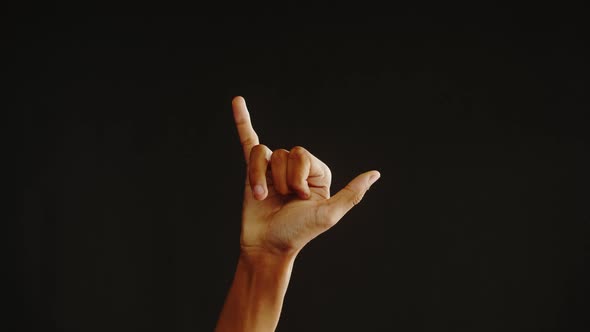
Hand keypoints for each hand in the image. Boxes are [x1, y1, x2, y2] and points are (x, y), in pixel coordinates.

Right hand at [232, 96, 379, 256]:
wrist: (267, 246)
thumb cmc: (298, 233)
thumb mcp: (329, 214)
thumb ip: (352, 194)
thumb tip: (375, 173)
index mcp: (316, 173)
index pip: (302, 155)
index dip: (298, 176)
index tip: (299, 198)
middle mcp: (295, 168)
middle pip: (284, 153)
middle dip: (282, 178)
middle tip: (284, 200)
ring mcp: (273, 169)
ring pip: (263, 154)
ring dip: (261, 178)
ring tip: (263, 197)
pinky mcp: (253, 172)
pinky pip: (248, 141)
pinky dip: (242, 121)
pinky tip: (237, 102)